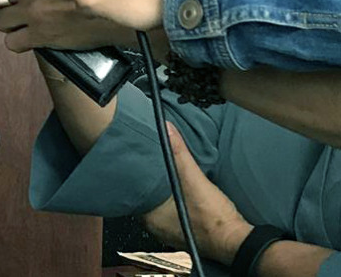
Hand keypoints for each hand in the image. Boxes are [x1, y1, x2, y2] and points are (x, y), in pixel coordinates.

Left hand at [141, 123, 252, 264]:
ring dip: (163, 199)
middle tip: (151, 169)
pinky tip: (183, 198)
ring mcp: (173, 236)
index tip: (136, 167)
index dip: (134, 181)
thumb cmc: (215, 218)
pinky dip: (177, 208)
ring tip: (165, 180)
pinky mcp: (189, 237)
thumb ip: (180, 154)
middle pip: (146, 203)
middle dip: (148, 187)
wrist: (239, 243)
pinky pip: (176, 219)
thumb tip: (167, 129)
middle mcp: (158, 230)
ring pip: (160, 212)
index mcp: (152, 219)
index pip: (132, 197)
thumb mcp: (195, 180)